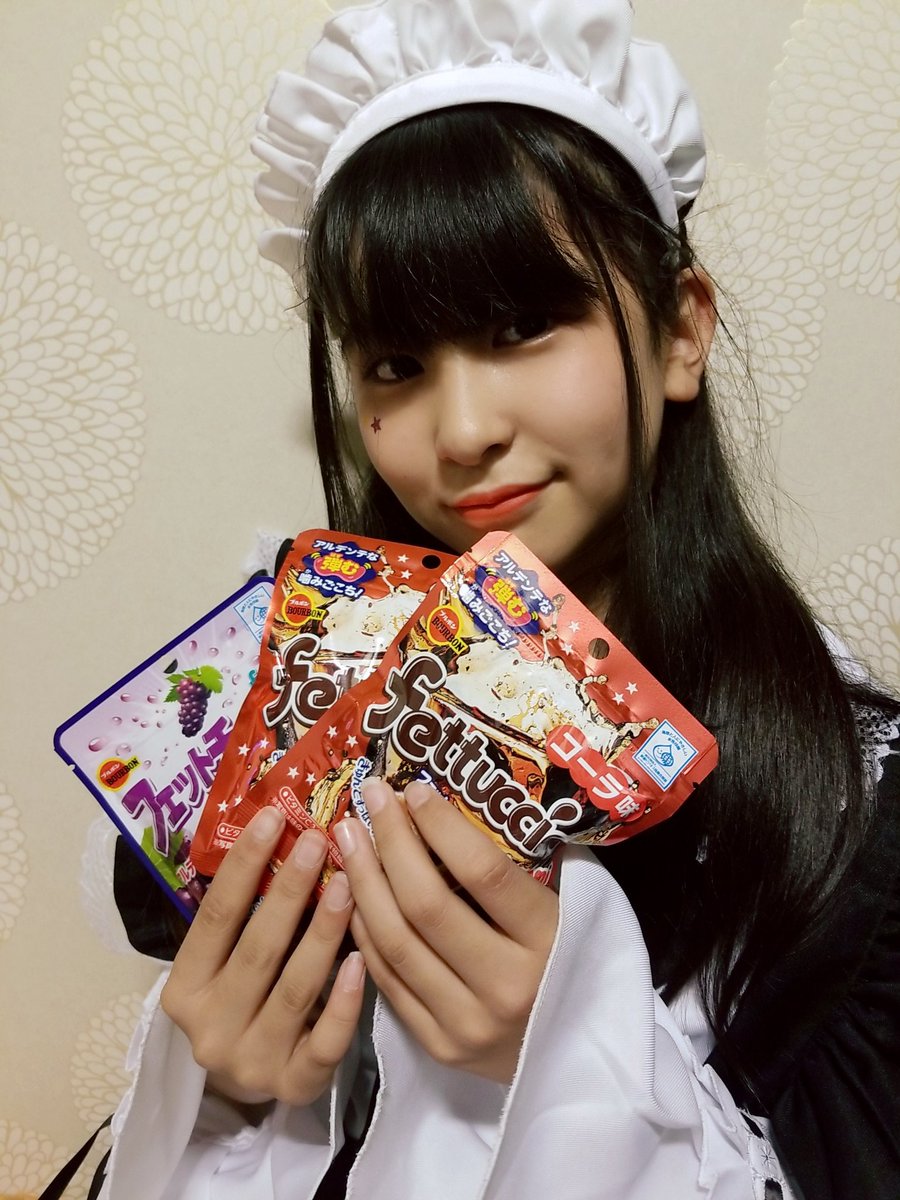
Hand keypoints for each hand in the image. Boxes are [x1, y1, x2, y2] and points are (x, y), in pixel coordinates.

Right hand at [161, 807, 364, 1108]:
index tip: (272, 817)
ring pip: (296, 989)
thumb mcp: (224, 960)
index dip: (244, 865)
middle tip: (319, 840)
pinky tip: (363, 960)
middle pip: (259, 950)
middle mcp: (211, 1029)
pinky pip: (325, 1041)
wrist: (244, 1081)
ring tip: (351, 883)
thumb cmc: (240, 998)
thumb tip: (282, 830)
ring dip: (325, 932)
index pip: (215, 918)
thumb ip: (246, 914)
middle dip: (291, 890)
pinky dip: (345, 1001)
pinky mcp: (295, 1086)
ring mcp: (252, 1061)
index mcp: (184, 989)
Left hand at [333, 779, 558, 1083]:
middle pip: (427, 904)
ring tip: (348, 836)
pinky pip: (387, 979)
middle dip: (391, 842)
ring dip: (364, 881)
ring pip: (396, 942)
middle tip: (371, 797)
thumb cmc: (573, 962)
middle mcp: (507, 986)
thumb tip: (453, 806)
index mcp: (550, 943)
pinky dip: (364, 930)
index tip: (414, 789)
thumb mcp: (568, 911)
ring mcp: (467, 1022)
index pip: (484, 873)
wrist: (580, 1058)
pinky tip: (352, 891)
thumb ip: (518, 871)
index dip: (441, 826)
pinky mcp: (439, 1047)